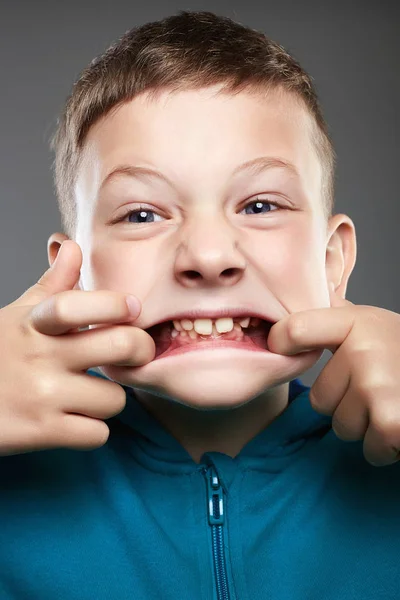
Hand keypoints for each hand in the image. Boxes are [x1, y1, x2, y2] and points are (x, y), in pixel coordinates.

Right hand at [0, 240, 154, 456]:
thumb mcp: (18, 316)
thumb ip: (52, 285)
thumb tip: (71, 246)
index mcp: (35, 322)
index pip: (78, 304)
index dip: (115, 304)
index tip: (133, 308)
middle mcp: (40, 355)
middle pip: (120, 346)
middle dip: (141, 350)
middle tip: (136, 353)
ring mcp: (41, 395)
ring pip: (114, 398)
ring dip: (108, 399)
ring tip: (87, 394)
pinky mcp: (41, 432)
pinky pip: (97, 434)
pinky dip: (91, 430)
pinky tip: (75, 419)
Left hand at [267, 283, 399, 466]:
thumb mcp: (374, 323)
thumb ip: (337, 317)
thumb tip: (298, 312)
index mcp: (354, 322)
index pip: (296, 328)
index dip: (282, 340)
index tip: (279, 345)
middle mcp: (362, 351)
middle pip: (320, 400)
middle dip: (347, 402)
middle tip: (378, 388)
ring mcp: (376, 387)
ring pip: (343, 427)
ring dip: (367, 426)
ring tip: (392, 404)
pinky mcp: (392, 422)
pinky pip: (369, 449)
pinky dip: (387, 447)